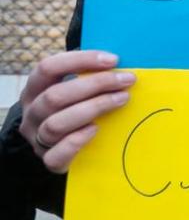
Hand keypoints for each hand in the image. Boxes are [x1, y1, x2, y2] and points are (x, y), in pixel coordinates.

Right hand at [19, 50, 133, 172]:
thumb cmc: (76, 107)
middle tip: (126, 80)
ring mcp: (37, 137)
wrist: (64, 145)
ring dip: (93, 108)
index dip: (80, 60)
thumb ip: (90, 74)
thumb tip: (121, 63)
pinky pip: (56, 154)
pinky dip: (76, 141)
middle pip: (55, 96)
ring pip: (56, 124)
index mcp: (34, 88)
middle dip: (95, 84)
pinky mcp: (49, 159)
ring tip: (122, 100)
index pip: (48, 68)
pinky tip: (96, 129)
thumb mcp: (76, 89)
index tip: (114, 60)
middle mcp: (31, 112)